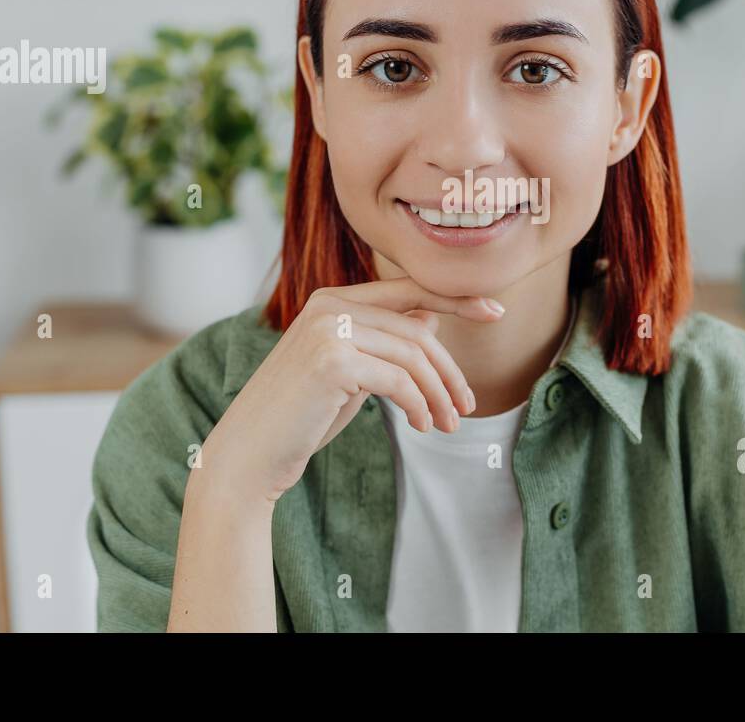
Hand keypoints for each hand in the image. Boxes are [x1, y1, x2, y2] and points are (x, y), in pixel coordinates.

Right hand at [198, 276, 504, 504]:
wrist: (249, 453)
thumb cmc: (300, 415)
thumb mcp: (351, 373)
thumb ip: (385, 342)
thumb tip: (431, 320)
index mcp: (332, 300)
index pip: (407, 290)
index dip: (455, 298)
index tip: (495, 311)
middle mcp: (329, 306)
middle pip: (416, 329)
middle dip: (449, 370)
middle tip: (467, 406)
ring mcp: (328, 330)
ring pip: (413, 355)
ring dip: (439, 393)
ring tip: (449, 424)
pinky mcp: (331, 361)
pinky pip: (399, 380)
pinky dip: (419, 405)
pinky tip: (422, 426)